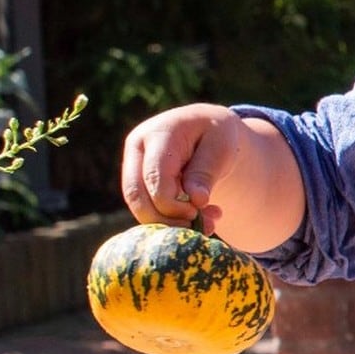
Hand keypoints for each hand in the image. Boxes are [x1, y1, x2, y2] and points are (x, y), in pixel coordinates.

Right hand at [120, 103, 244, 233]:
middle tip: (203, 226)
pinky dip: (170, 220)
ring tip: (208, 223)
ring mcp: (133, 163)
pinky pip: (146, 208)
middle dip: (167, 219)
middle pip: (136, 194)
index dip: (172, 204)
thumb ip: (206, 173)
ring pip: (138, 206)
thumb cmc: (218, 133)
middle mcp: (137, 147)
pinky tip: (199, 218)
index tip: (198, 212)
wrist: (209, 127)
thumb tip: (196, 201)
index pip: (154, 177)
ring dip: (171, 223)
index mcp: (158, 133)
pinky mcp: (137, 180)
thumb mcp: (221, 147)